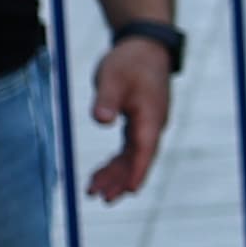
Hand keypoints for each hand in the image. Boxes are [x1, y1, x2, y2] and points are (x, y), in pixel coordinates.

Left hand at [89, 35, 171, 201]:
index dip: (137, 171)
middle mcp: (152, 124)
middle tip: (102, 199)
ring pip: (132, 156)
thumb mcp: (113, 78)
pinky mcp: (138, 122)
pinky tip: (100, 173)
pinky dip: (115, 162)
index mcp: (150, 116)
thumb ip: (107, 99)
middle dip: (121, 179)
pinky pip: (128, 148)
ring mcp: (146, 125)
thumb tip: (102, 120)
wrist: (144, 48)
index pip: (145, 149)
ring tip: (93, 191)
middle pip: (138, 158)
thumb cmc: (129, 62)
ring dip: (115, 174)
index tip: (129, 191)